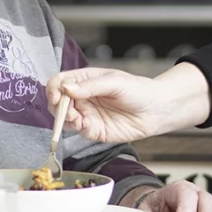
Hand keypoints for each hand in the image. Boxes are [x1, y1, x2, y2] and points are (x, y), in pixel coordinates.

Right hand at [46, 65, 207, 142]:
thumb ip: (91, 86)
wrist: (157, 110)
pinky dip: (75, 128)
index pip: (59, 82)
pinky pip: (77, 131)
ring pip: (64, 118)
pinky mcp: (93, 130)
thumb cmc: (138, 90)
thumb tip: (66, 88)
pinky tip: (83, 124)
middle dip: (57, 105)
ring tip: (75, 117)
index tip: (56, 95)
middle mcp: (82, 97)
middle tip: (66, 109)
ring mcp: (87, 114)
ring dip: (64, 118)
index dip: (54, 88)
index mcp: (85, 80)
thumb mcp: (115, 82)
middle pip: (57, 101)